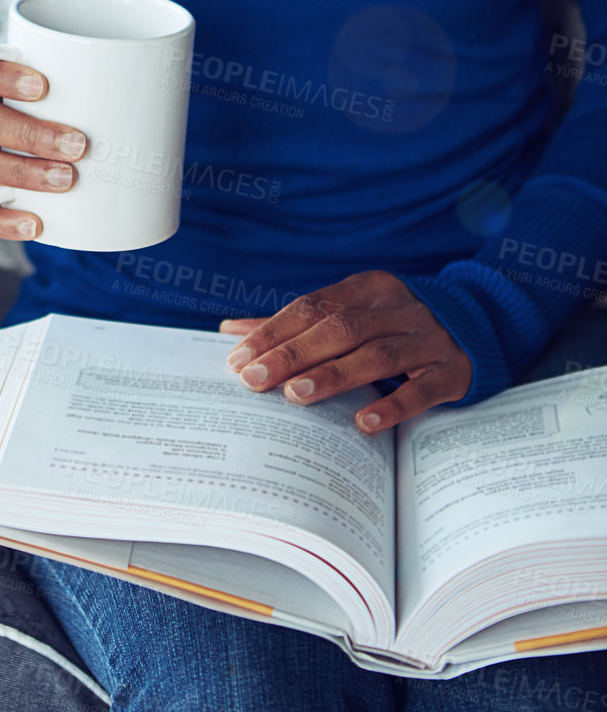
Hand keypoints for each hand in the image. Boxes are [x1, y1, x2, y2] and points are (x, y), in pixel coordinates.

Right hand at [0, 60, 85, 242]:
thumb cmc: (11, 105)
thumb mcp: (23, 85)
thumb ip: (60, 87)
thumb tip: (134, 96)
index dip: (7, 78)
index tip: (44, 86)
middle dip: (31, 134)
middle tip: (77, 144)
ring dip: (24, 174)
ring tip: (66, 179)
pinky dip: (4, 222)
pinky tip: (36, 225)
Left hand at [218, 270, 472, 434]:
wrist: (479, 325)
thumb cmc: (396, 323)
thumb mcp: (353, 311)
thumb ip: (296, 322)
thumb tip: (231, 330)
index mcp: (367, 288)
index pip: (312, 306)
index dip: (275, 330)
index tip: (239, 358)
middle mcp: (397, 308)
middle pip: (339, 328)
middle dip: (293, 353)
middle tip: (255, 379)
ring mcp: (427, 338)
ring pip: (376, 354)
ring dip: (334, 374)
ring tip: (296, 395)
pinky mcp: (452, 371)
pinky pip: (422, 388)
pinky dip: (393, 404)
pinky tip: (364, 423)